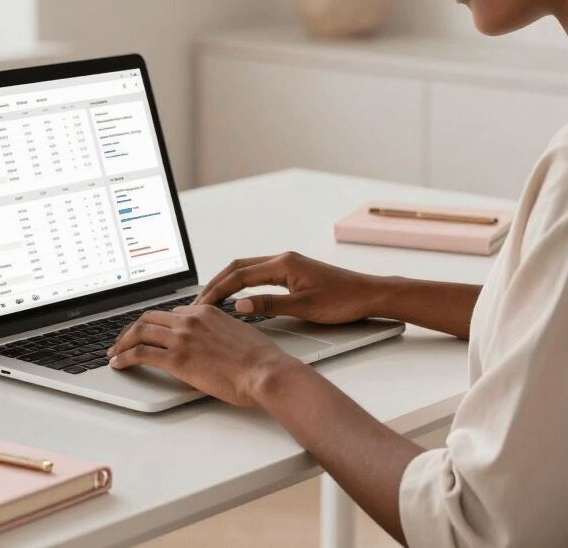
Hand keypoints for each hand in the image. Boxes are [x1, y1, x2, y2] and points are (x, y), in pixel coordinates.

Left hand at [106, 305, 299, 406]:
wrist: (266, 371)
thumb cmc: (260, 360)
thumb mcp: (238, 334)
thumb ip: (218, 333)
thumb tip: (209, 344)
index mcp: (206, 311)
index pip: (171, 313)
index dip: (155, 325)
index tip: (148, 333)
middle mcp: (191, 319)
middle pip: (149, 318)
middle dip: (132, 330)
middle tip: (123, 342)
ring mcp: (182, 337)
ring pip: (140, 332)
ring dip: (122, 343)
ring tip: (114, 353)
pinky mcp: (177, 359)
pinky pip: (140, 354)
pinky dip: (124, 357)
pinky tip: (119, 364)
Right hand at [193, 251, 380, 323]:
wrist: (369, 294)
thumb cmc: (343, 300)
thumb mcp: (304, 307)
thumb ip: (269, 306)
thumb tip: (239, 306)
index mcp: (284, 264)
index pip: (240, 275)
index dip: (218, 290)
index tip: (202, 304)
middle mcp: (283, 259)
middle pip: (239, 267)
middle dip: (216, 283)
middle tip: (199, 302)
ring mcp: (288, 264)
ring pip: (248, 269)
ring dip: (228, 282)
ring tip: (212, 299)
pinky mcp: (293, 272)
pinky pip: (259, 274)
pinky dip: (242, 284)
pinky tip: (237, 296)